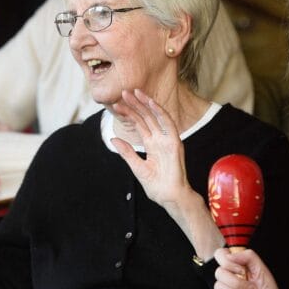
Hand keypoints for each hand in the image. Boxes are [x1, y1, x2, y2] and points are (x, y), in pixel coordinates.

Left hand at [111, 89, 188, 206]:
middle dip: (135, 104)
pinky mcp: (174, 142)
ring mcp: (167, 140)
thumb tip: (114, 139)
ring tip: (136, 92)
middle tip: (124, 92)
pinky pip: (168, 124)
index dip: (128, 114)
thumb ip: (127, 152)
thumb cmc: (156, 186)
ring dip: (146, 103)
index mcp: (151, 144)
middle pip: (146, 117)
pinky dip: (160, 112)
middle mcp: (159, 139)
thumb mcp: (137, 167)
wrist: (169, 197)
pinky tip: (151, 103)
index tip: (116, 105)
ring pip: (155, 117)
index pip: (139, 124)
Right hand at [213, 247, 288, 288]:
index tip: (242, 270)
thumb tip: (230, 255)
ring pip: (221, 288)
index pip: (219, 255)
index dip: (228, 261)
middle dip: (240, 283)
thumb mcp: (262, 270)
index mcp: (234, 267)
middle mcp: (225, 278)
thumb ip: (249, 256)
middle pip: (219, 272)